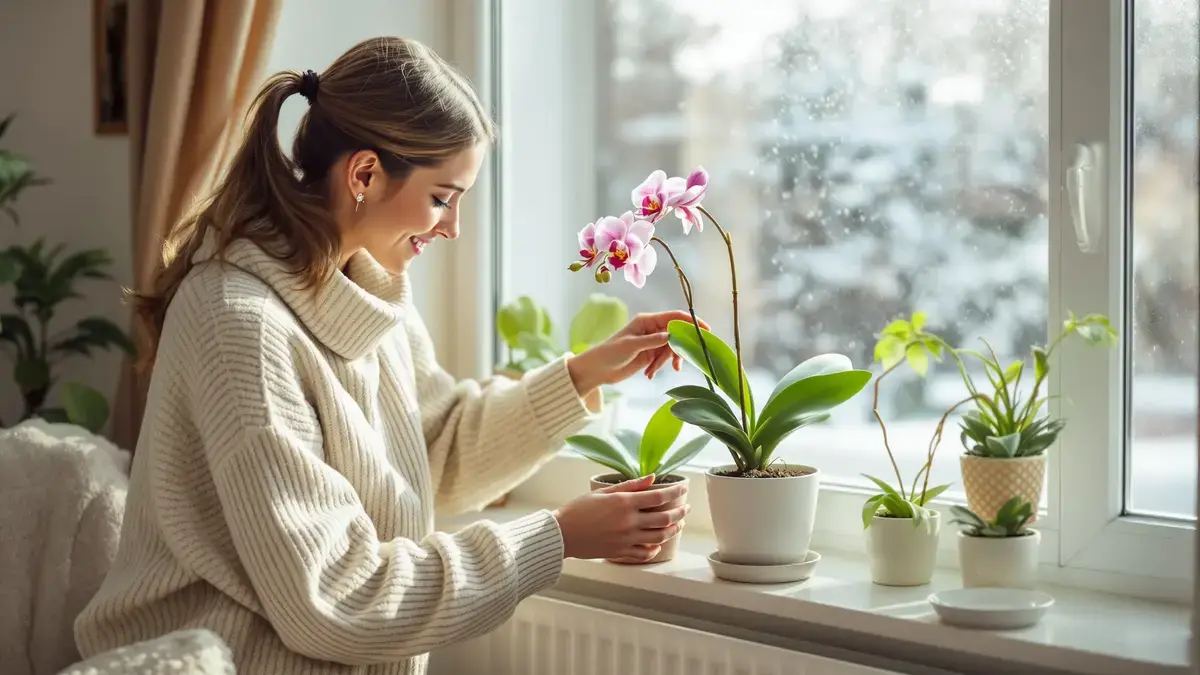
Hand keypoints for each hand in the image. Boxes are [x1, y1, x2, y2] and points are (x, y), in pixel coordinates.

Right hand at [553, 475, 689, 560]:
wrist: (562, 534)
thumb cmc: (578, 510)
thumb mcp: (603, 492)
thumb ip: (630, 485)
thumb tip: (652, 477)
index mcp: (624, 503)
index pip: (659, 497)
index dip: (675, 492)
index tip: (684, 488)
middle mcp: (629, 521)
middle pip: (665, 518)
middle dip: (680, 512)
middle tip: (686, 508)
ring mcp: (627, 539)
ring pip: (659, 536)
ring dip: (673, 530)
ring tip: (678, 524)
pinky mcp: (621, 552)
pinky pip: (645, 553)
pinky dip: (655, 549)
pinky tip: (658, 544)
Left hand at [566, 311, 709, 394]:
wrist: (597, 370)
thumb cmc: (610, 353)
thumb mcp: (631, 346)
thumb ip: (652, 341)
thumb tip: (672, 336)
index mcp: (647, 321)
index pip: (675, 317)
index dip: (691, 322)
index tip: (706, 330)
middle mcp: (652, 329)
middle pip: (676, 334)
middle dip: (679, 348)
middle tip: (680, 362)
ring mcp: (652, 343)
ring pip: (671, 349)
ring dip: (666, 361)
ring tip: (653, 371)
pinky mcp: (650, 355)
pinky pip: (663, 359)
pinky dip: (660, 367)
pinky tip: (649, 374)